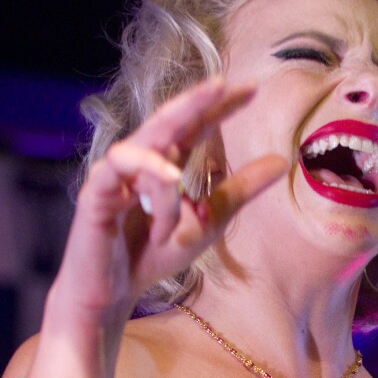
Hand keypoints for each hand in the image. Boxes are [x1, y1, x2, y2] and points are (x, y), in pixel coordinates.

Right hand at [56, 78, 287, 319]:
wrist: (115, 292)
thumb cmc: (153, 255)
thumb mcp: (209, 220)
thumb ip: (240, 190)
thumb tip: (282, 161)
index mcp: (165, 162)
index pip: (193, 125)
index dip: (218, 106)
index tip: (251, 89)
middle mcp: (139, 160)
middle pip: (166, 119)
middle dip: (193, 101)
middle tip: (222, 86)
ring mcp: (114, 173)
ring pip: (147, 150)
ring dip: (169, 179)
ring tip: (184, 212)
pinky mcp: (95, 191)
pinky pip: (120, 169)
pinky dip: (149, 180)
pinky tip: (168, 189)